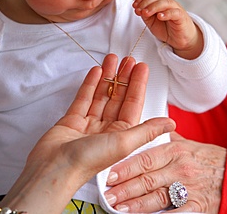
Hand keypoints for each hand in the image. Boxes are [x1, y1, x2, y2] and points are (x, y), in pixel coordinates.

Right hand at [0, 54, 175, 213]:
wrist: (54, 168)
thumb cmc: (90, 160)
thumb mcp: (124, 143)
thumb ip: (147, 130)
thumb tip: (171, 123)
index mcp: (121, 135)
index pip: (133, 104)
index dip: (138, 84)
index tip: (142, 67)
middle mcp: (107, 129)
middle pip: (118, 97)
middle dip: (124, 77)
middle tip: (128, 59)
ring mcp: (89, 124)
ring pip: (102, 95)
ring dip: (108, 76)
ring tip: (113, 58)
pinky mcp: (73, 120)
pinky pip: (84, 98)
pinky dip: (90, 84)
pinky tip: (97, 70)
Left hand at [105, 132, 225, 212]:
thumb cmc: (206, 158)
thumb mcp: (186, 144)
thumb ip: (165, 141)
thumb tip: (145, 135)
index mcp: (174, 151)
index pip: (145, 159)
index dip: (126, 167)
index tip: (110, 174)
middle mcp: (178, 168)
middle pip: (147, 179)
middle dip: (125, 188)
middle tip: (108, 195)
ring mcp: (187, 187)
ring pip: (157, 197)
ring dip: (137, 205)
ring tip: (119, 209)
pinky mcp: (196, 205)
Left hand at [133, 0, 202, 58]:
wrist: (180, 39)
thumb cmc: (166, 28)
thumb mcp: (151, 22)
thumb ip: (146, 15)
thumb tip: (139, 9)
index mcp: (160, 2)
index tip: (134, 6)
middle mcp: (168, 3)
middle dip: (146, 3)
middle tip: (139, 10)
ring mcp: (176, 9)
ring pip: (165, 2)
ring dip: (154, 7)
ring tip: (146, 13)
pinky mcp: (182, 17)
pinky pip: (175, 12)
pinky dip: (167, 13)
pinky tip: (160, 16)